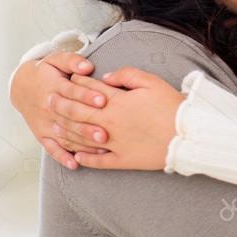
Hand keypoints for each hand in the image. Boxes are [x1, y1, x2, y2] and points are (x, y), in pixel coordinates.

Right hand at [9, 51, 108, 169]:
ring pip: (64, 135)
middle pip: (69, 117)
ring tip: (101, 149)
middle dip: (87, 126)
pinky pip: (51, 148)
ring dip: (81, 143)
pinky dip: (62, 157)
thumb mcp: (57, 60)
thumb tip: (87, 66)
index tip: (103, 99)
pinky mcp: (42, 134)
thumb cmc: (47, 72)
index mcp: (54, 87)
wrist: (21, 87)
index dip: (87, 96)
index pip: (72, 92)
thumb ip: (73, 61)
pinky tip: (75, 164)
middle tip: (105, 133)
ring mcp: (45, 123)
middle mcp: (49, 107)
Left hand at [49, 67, 183, 170]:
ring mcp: (114, 143)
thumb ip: (128, 75)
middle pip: (77, 113)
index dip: (77, 83)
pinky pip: (98, 160)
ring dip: (66, 131)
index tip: (69, 79)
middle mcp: (110, 123)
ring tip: (55, 127)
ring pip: (82, 138)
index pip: (90, 90)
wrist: (187, 135)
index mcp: (117, 102)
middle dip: (61, 105)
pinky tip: (77, 156)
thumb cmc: (172, 106)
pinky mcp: (122, 159)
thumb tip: (108, 77)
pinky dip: (85, 158)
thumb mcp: (153, 82)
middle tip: (49, 101)